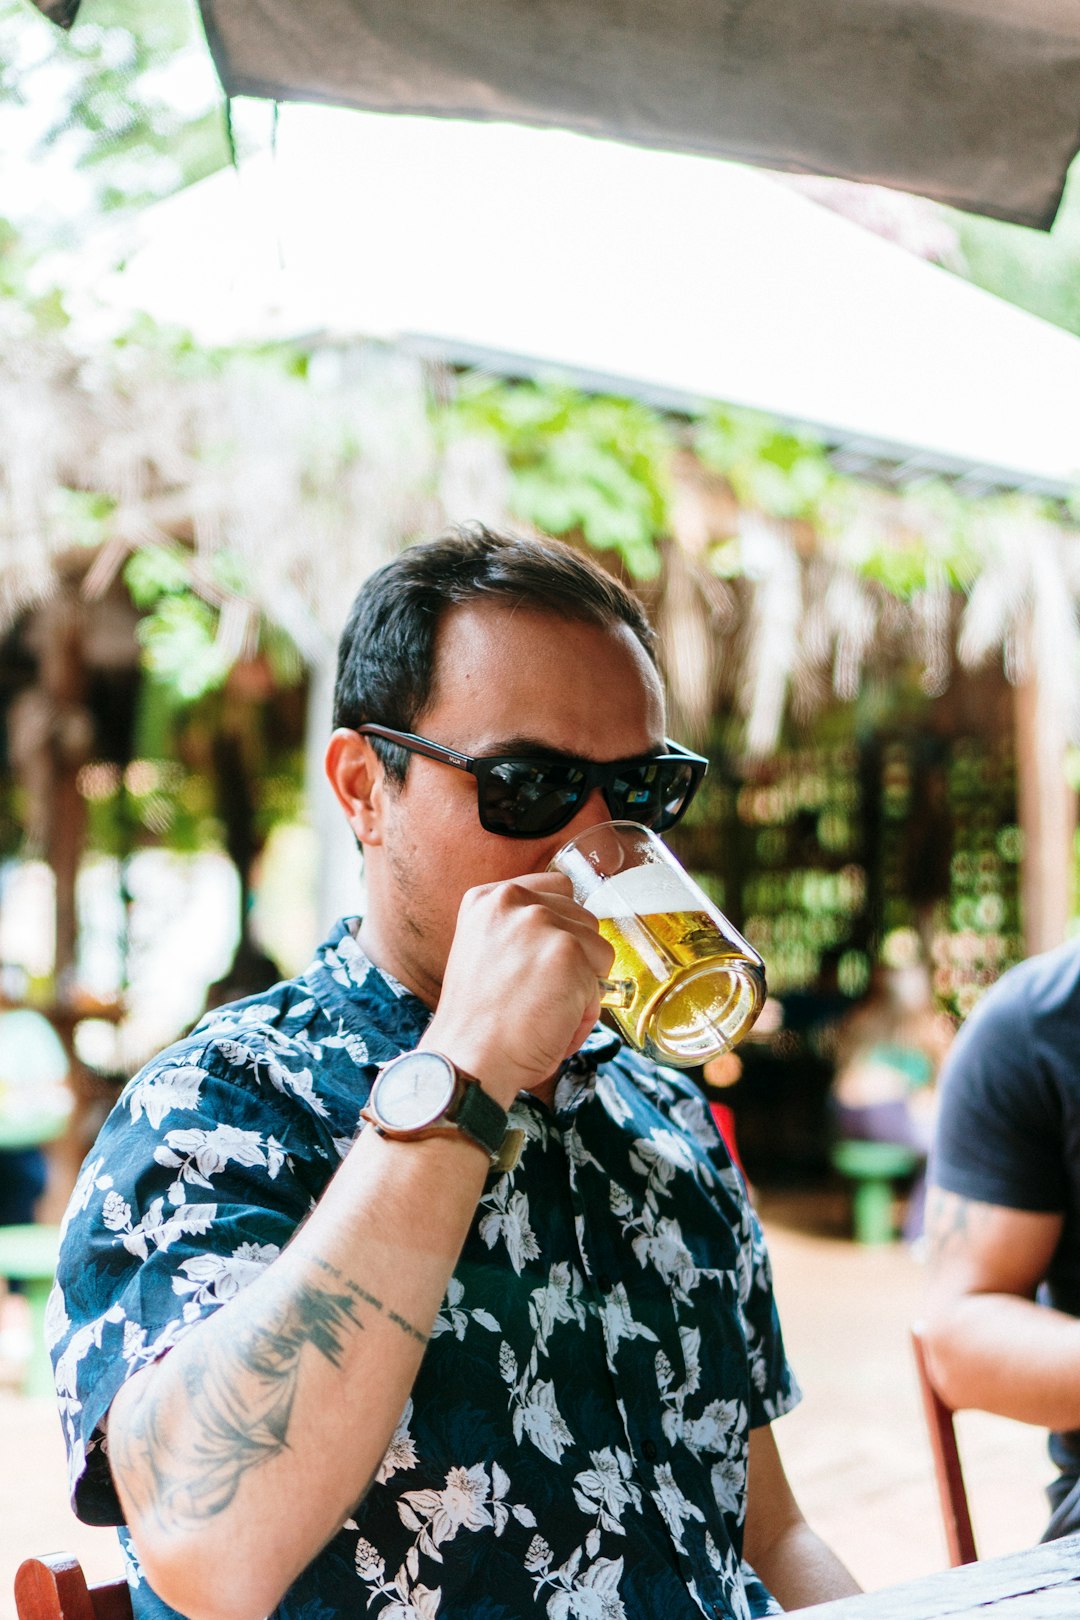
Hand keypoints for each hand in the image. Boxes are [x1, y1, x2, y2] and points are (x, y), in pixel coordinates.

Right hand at [420, 872, 614, 1105]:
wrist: (468, 1058)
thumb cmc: (477, 1023)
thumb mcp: (486, 953)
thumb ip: (520, 933)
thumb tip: (573, 937)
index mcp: (487, 899)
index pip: (556, 890)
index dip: (562, 927)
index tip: (547, 957)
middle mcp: (513, 901)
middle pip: (582, 918)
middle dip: (576, 958)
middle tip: (540, 994)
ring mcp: (542, 923)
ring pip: (598, 950)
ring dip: (583, 984)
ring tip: (544, 1010)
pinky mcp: (567, 952)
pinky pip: (600, 983)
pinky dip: (585, 1010)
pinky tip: (552, 1022)